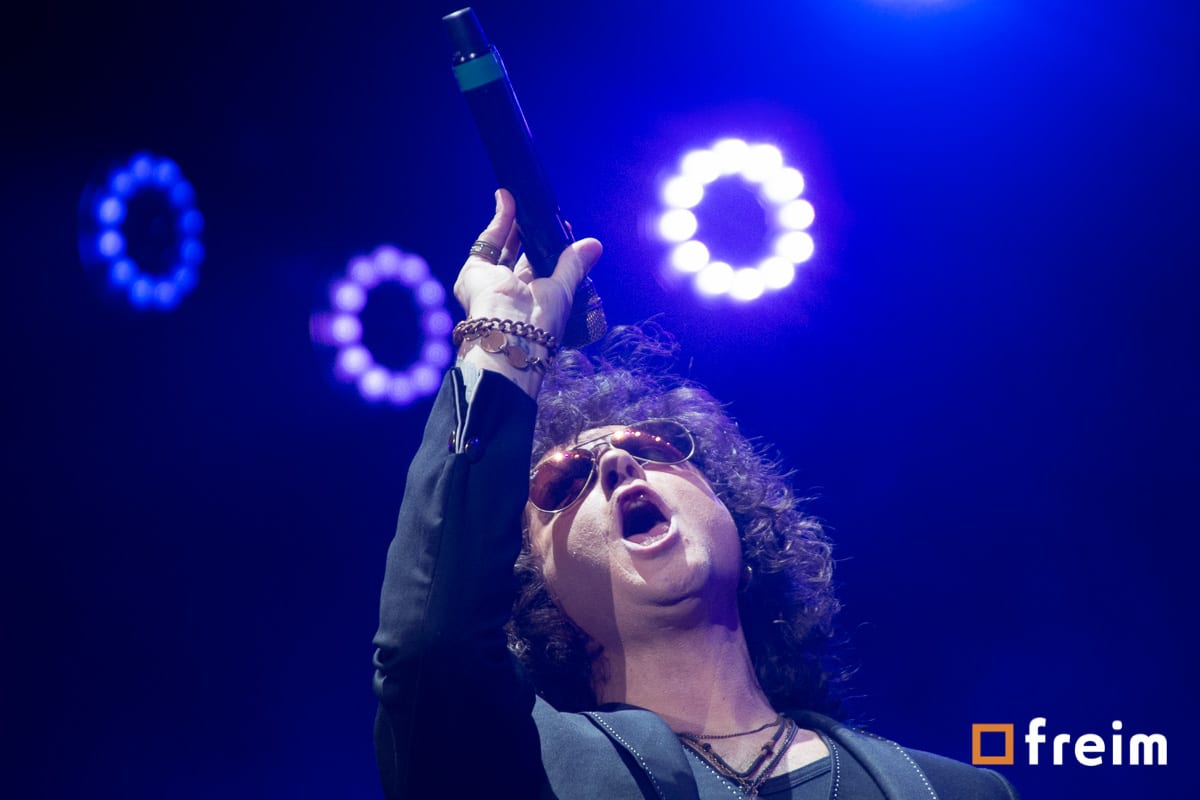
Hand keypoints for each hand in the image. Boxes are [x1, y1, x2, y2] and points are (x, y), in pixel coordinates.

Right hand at [453, 189, 601, 341]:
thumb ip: (573, 265)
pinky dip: (500, 218)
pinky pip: (488, 240)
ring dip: (513, 221)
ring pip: (502, 246)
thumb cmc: (540, 323)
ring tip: (525, 199)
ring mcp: (489, 283)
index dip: (547, 249)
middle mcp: (509, 294)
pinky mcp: (474, 272)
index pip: (539, 271)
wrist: (512, 334)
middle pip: (519, 257)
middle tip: (542, 213)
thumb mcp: (563, 290)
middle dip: (529, 233)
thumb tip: (594, 245)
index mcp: (532, 304)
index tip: (560, 230)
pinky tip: (509, 200)